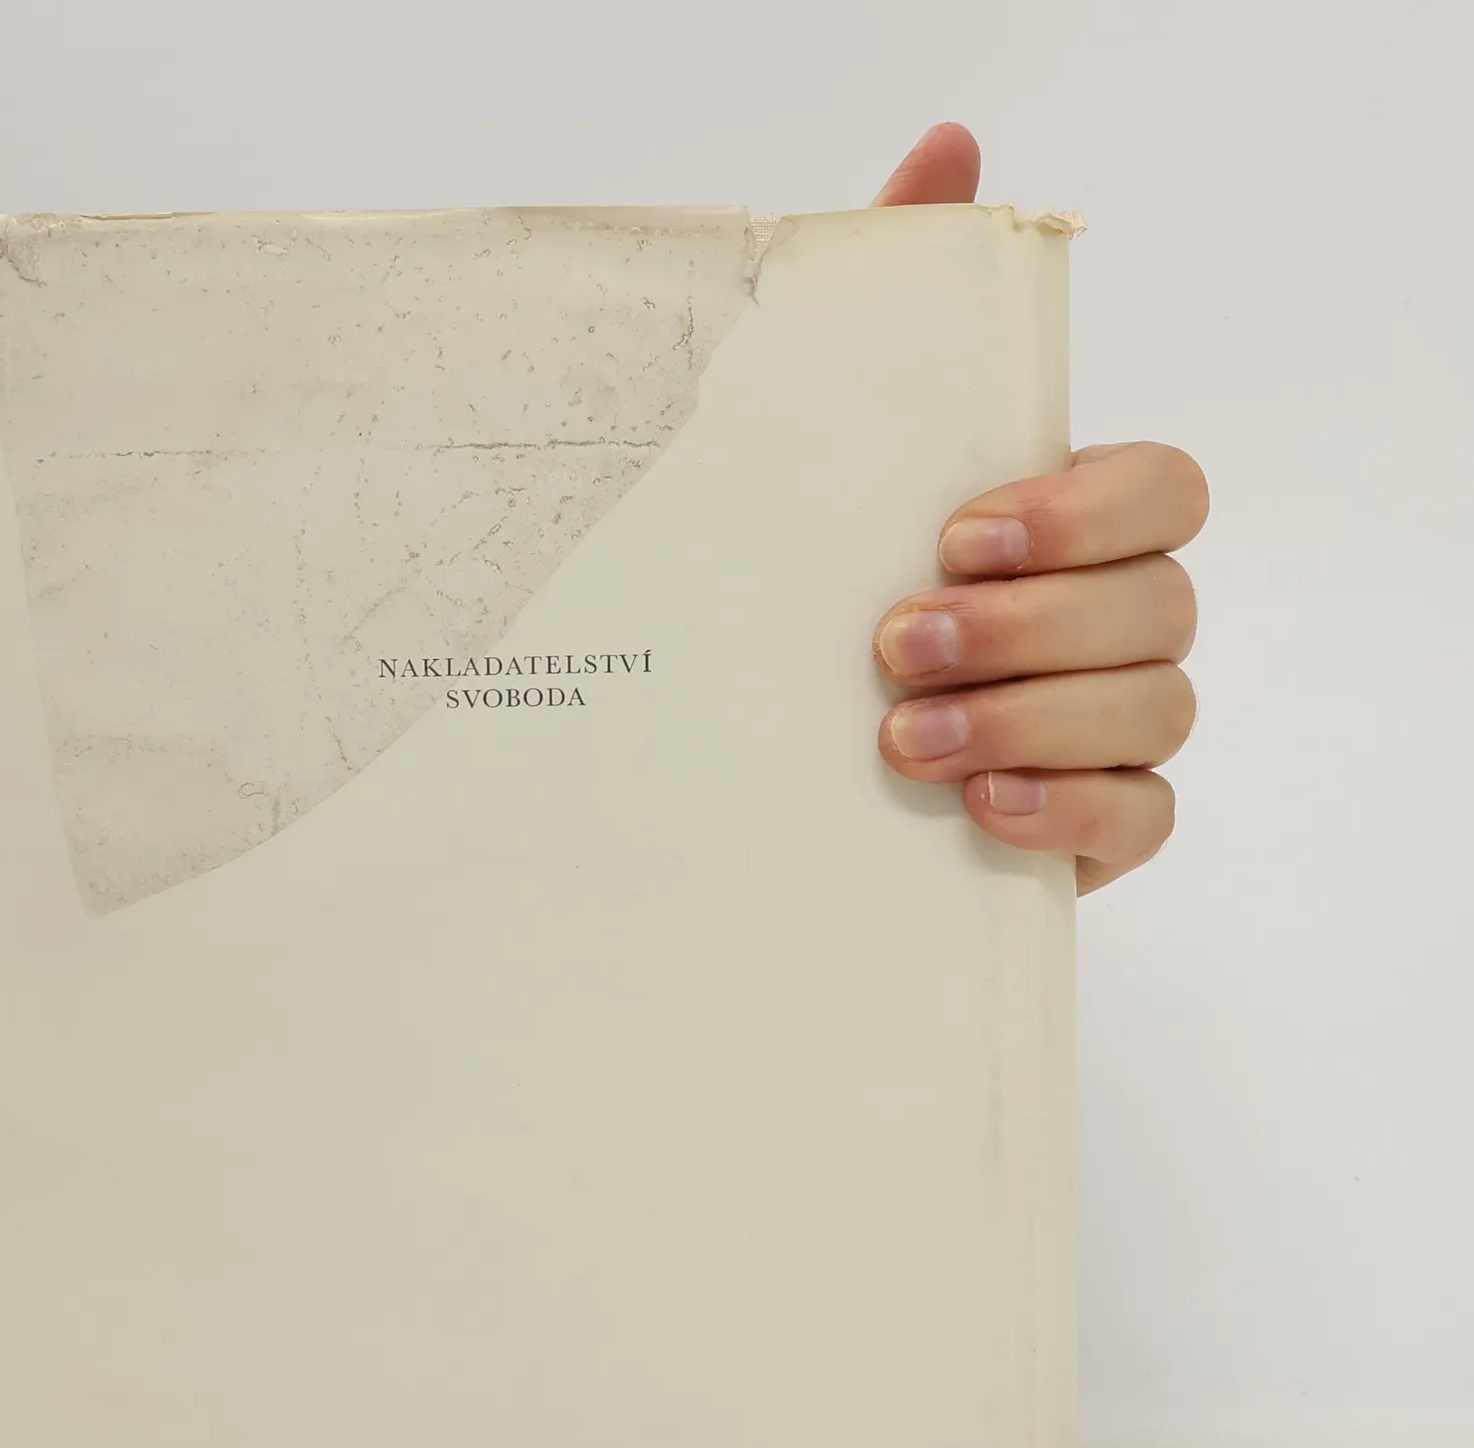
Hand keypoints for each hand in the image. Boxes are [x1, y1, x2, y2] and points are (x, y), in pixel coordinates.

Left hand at [870, 124, 1206, 892]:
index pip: (1163, 489)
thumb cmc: (821, 590)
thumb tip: (948, 147)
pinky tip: (980, 806)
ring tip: (903, 736)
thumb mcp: (834, 446)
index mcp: (1068, 523)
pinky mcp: (1095, 823)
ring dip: (1029, 717)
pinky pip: (1144, 818)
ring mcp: (1113, 723)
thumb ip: (901, 294)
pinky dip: (1071, 811)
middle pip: (1160, 603)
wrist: (760, 758)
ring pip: (1154, 708)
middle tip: (897, 642)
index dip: (1083, 511)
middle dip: (1032, 624)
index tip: (957, 533)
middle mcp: (1111, 615)